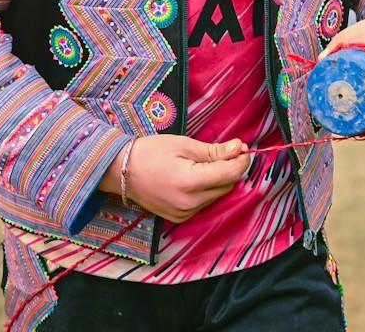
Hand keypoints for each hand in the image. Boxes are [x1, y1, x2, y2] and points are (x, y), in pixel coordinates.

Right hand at [108, 135, 250, 222]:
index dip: (241, 161)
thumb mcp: (184, 145)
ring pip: (216, 196)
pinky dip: (206, 190)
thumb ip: (214, 151)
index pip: (229, 174)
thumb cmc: (151, 152)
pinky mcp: (179, 218)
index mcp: (190, 182)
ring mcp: (183, 213)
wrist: (121, 172)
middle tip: (225, 152)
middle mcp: (189, 203)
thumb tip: (240, 148)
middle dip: (230, 169)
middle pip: (226, 186)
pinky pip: (203, 203)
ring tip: (204, 163)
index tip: (243, 148)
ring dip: (218, 180)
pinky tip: (194, 177)